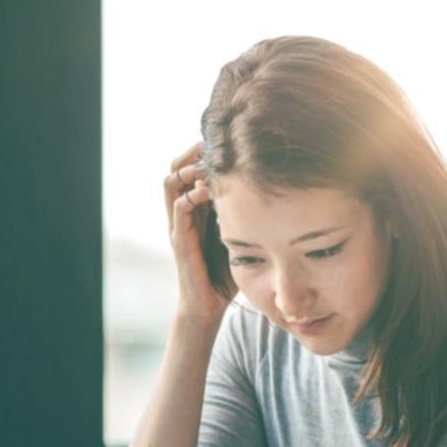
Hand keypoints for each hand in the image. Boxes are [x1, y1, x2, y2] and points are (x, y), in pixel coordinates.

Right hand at [164, 141, 232, 321]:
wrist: (209, 305)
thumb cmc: (226, 272)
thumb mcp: (240, 233)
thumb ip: (246, 213)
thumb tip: (276, 192)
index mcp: (196, 208)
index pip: (190, 167)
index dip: (202, 151)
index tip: (225, 141)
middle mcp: (183, 212)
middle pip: (176, 167)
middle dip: (193, 152)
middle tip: (213, 144)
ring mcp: (178, 224)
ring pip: (171, 181)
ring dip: (189, 168)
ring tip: (209, 165)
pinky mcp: (179, 239)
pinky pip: (179, 207)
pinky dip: (193, 194)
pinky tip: (212, 192)